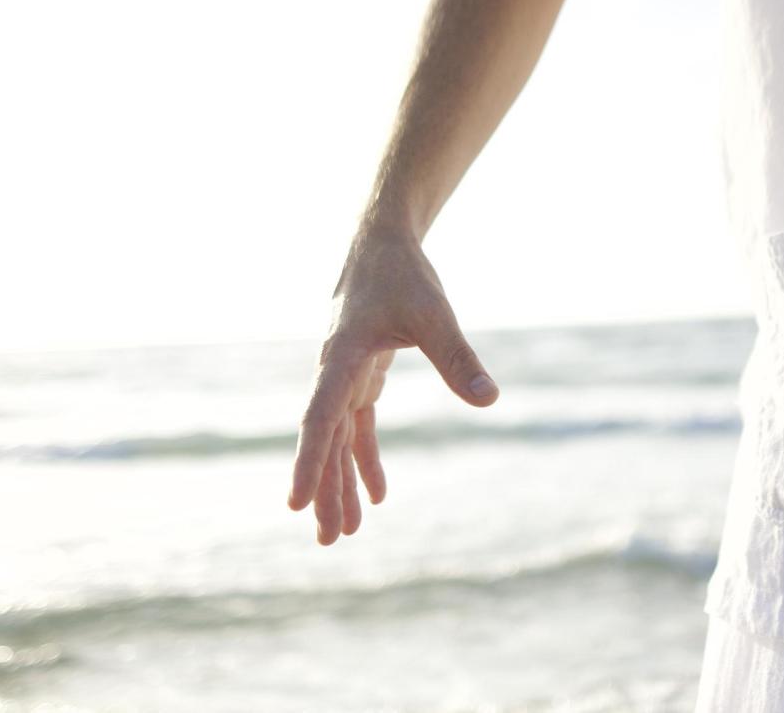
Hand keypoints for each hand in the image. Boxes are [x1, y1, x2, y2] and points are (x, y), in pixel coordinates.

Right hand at [287, 226, 499, 544]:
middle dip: (325, 491)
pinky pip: (358, 427)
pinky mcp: (361, 374)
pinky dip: (365, 458)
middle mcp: (334, 372)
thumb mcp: (434, 314)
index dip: (309, 461)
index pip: (320, 417)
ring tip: (343, 533)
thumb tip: (488, 400)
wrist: (384, 242)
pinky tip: (376, 494)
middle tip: (327, 542)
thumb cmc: (403, 274)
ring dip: (340, 483)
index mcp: (340, 357)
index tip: (295, 503)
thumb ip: (457, 357)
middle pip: (325, 441)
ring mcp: (345, 376)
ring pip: (338, 440)